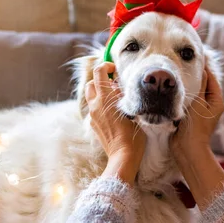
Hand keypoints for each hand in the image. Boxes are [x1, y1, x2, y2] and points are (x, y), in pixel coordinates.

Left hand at [85, 62, 145, 184]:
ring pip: (90, 96)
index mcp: (105, 98)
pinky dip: (99, 105)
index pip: (99, 71)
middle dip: (101, 80)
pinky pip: (93, 109)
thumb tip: (117, 84)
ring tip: (113, 98)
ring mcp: (92, 115)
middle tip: (114, 84)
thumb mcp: (132, 109)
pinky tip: (111, 113)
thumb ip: (123, 94)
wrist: (123, 155)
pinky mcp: (93, 125)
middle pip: (91, 83)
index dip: (106, 66)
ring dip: (99, 92)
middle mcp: (95, 105)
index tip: (115, 70)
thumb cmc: (133, 134)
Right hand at [172, 67, 223, 158]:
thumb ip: (200, 86)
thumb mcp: (198, 103)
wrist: (187, 149)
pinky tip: (173, 90)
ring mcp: (200, 111)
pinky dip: (181, 96)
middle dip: (194, 76)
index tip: (194, 57)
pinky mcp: (190, 116)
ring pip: (194, 93)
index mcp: (217, 101)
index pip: (211, 79)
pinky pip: (187, 102)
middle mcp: (210, 105)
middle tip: (183, 64)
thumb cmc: (195, 127)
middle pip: (203, 85)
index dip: (204, 68)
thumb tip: (203, 70)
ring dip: (186, 86)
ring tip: (177, 75)